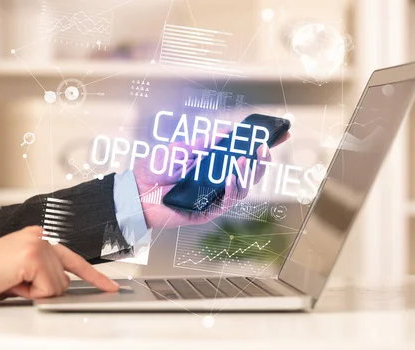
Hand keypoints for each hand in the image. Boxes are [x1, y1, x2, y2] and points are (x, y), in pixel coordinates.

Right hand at [0, 226, 118, 302]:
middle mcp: (40, 236)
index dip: (94, 276)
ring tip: (12, 282)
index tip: (111, 287)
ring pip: (58, 286)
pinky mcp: (33, 255)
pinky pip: (47, 289)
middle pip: (65, 278)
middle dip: (43, 289)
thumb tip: (63, 287)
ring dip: (34, 292)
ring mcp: (38, 243)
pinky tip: (12, 282)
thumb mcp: (21, 271)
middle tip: (16, 283)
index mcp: (38, 238)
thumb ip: (44, 272)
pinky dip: (29, 293)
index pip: (73, 259)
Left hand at [134, 133, 289, 228]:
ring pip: (241, 189)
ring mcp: (213, 197)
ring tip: (246, 159)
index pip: (243, 156)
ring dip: (246, 173)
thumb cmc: (156, 169)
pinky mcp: (206, 212)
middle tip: (265, 147)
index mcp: (213, 165)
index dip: (261, 147)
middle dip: (260, 160)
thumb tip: (227, 132)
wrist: (135, 190)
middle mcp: (217, 181)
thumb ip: (205, 143)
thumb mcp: (181, 149)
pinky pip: (225, 203)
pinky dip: (230, 189)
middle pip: (248, 173)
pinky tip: (230, 176)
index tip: (279, 134)